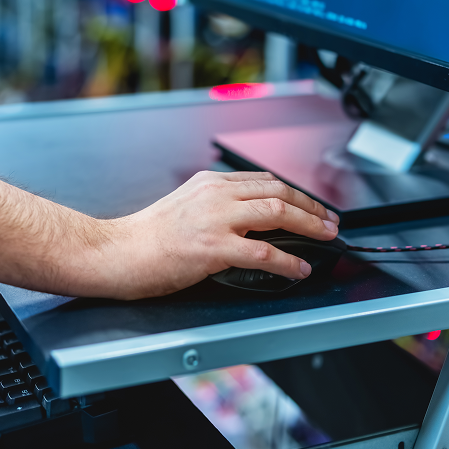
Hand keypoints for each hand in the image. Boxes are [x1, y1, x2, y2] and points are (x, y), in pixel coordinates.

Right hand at [95, 170, 339, 299]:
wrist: (118, 251)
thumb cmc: (148, 236)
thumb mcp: (187, 204)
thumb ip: (218, 204)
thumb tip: (250, 217)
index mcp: (211, 182)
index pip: (265, 180)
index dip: (295, 193)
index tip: (310, 205)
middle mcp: (217, 193)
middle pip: (278, 191)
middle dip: (311, 206)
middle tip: (330, 221)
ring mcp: (216, 219)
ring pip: (277, 213)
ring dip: (309, 225)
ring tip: (325, 237)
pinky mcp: (213, 248)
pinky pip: (264, 253)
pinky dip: (288, 261)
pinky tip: (299, 268)